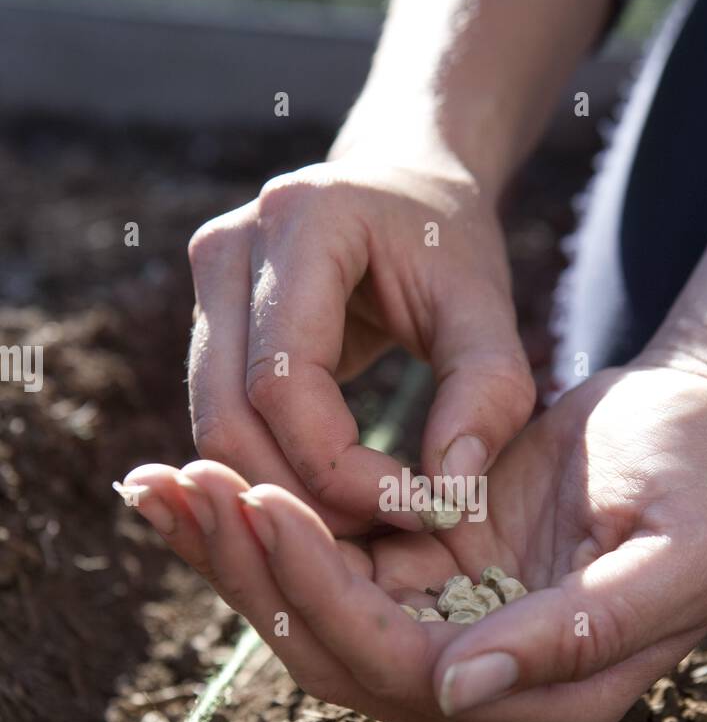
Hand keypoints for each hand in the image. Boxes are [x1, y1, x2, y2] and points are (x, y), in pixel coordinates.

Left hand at [122, 362, 706, 721]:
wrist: (689, 423)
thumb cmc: (698, 477)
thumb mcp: (679, 550)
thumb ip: (585, 631)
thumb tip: (461, 691)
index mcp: (554, 697)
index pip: (409, 669)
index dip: (327, 596)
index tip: (266, 502)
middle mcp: (486, 685)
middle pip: (337, 652)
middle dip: (253, 572)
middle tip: (182, 484)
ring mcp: (448, 634)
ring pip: (314, 615)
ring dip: (236, 552)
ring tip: (163, 481)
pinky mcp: (421, 583)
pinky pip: (323, 567)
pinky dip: (261, 527)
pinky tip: (200, 480)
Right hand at [185, 154, 534, 534]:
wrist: (402, 189)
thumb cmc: (448, 246)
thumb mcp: (488, 308)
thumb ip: (487, 393)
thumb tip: (449, 492)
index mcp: (302, 221)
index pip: (284, 381)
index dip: (337, 467)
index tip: (412, 507)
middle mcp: (230, 245)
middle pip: (228, 414)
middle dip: (302, 495)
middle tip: (384, 532)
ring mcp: (204, 282)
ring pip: (213, 428)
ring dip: (283, 493)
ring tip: (366, 518)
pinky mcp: (203, 321)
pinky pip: (221, 420)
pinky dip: (272, 471)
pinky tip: (336, 495)